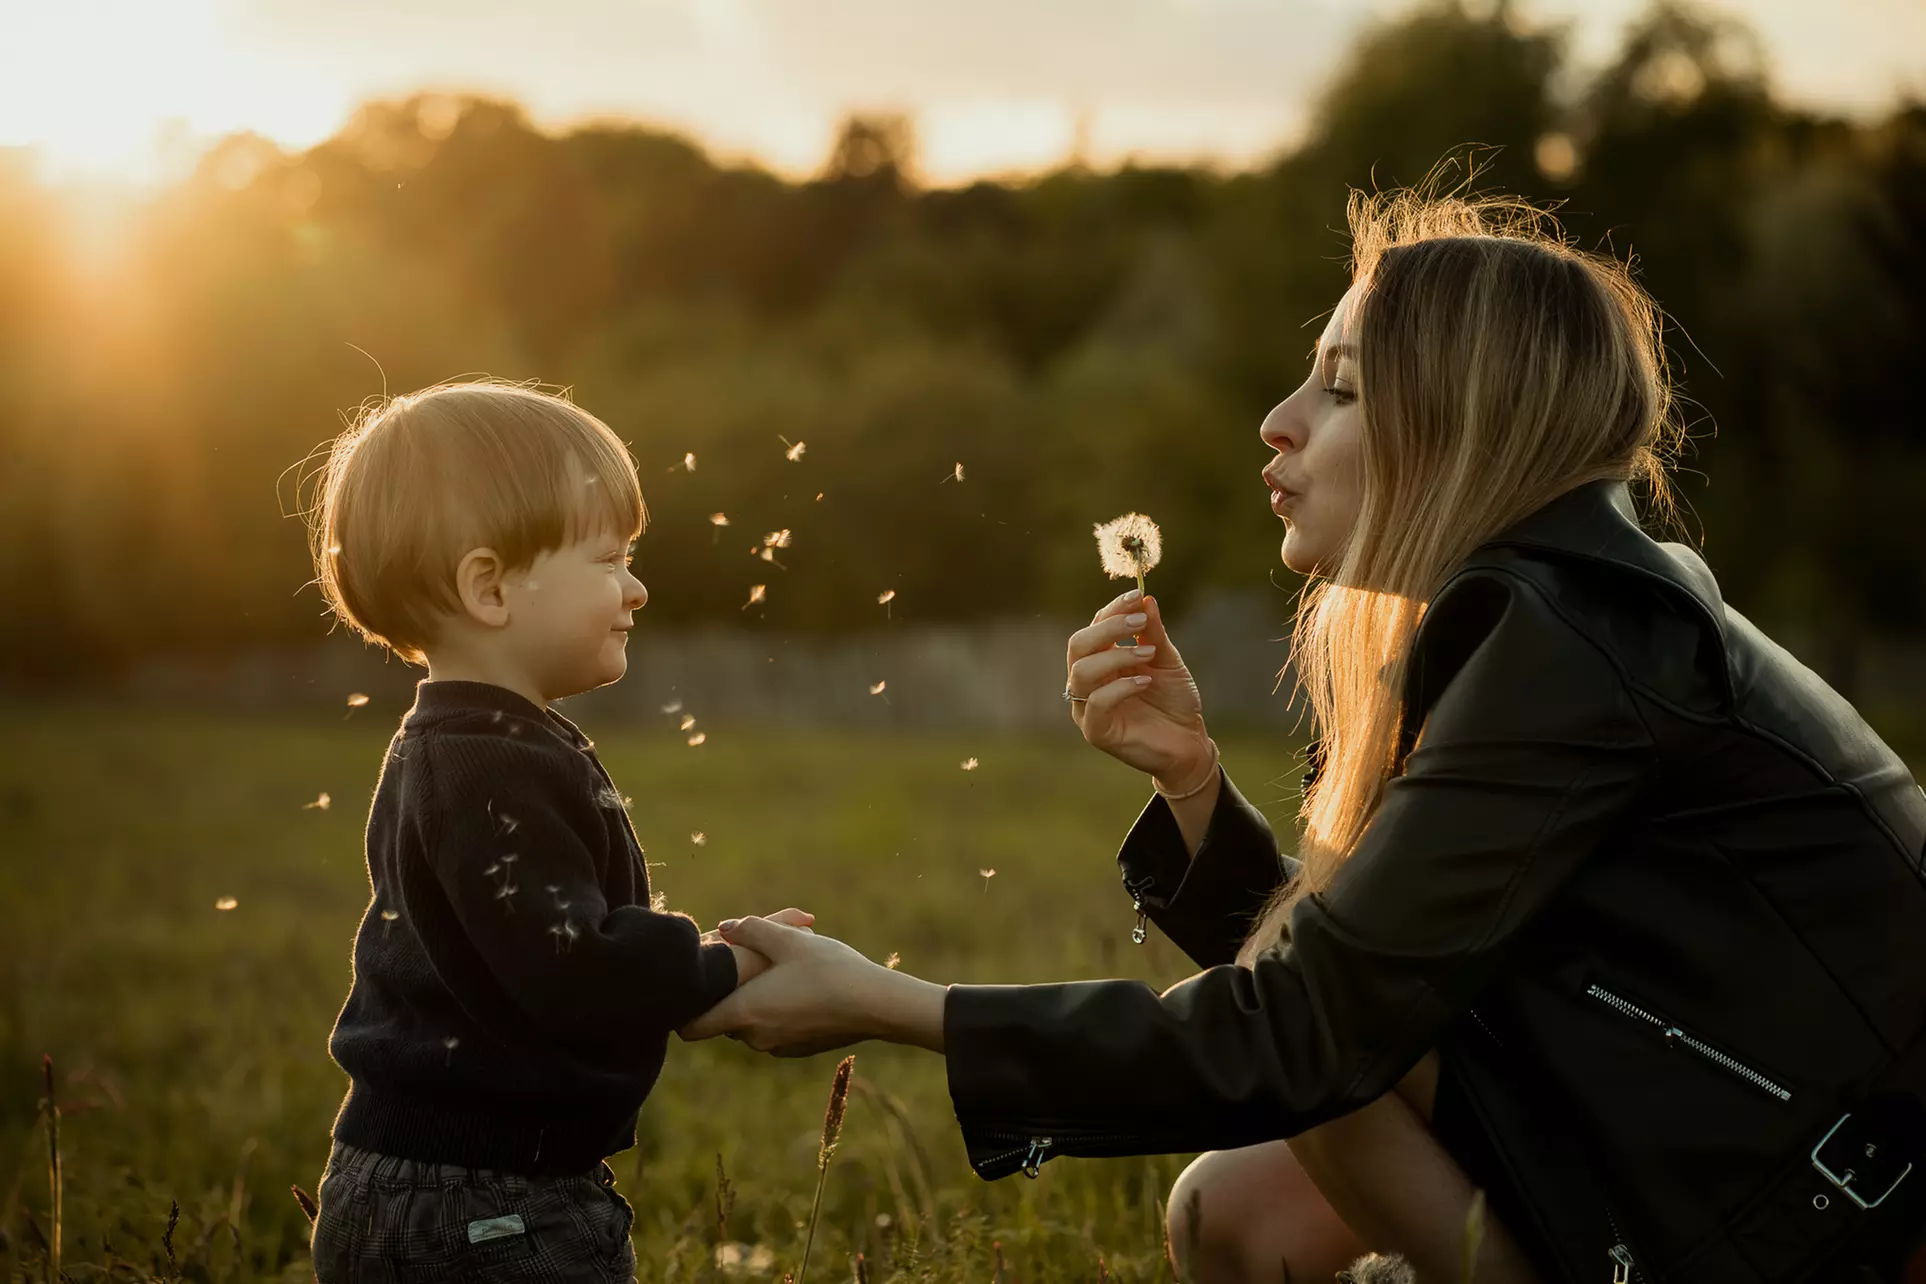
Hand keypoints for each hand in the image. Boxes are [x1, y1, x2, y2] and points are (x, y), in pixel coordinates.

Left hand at [678, 916, 945, 1055]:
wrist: (877, 1006)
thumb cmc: (831, 970)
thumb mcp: (789, 939)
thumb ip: (750, 929)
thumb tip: (723, 927)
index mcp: (744, 1012)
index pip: (690, 1027)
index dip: (683, 1009)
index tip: (692, 988)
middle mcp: (755, 1037)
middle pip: (722, 1019)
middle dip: (729, 994)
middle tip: (747, 964)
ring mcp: (777, 1047)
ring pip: (750, 1023)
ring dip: (756, 1000)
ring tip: (780, 971)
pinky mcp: (798, 1049)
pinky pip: (773, 1029)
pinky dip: (777, 1011)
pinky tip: (801, 987)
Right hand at [1065, 589, 1211, 786]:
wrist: (1188, 742)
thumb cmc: (1174, 701)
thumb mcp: (1166, 660)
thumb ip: (1153, 634)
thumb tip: (1146, 599)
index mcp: (1101, 661)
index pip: (1094, 628)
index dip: (1112, 609)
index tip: (1137, 595)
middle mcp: (1088, 682)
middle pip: (1078, 645)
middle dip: (1108, 628)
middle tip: (1139, 623)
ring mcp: (1087, 708)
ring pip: (1081, 671)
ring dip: (1115, 656)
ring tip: (1148, 654)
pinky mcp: (1096, 731)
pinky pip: (1096, 703)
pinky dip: (1121, 687)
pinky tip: (1146, 681)